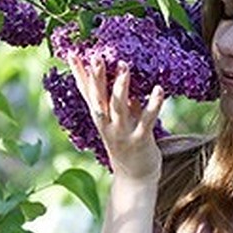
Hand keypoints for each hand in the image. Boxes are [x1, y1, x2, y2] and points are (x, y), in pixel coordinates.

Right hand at [67, 54, 165, 181]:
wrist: (135, 179)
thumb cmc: (128, 145)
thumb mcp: (119, 120)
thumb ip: (119, 100)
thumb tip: (121, 75)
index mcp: (100, 118)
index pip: (87, 92)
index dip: (79, 73)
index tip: (73, 53)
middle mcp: (107, 125)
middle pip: (98, 98)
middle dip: (97, 77)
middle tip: (96, 56)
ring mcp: (122, 133)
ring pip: (118, 107)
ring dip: (121, 86)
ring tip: (124, 66)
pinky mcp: (140, 140)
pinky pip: (146, 120)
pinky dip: (152, 104)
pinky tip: (159, 89)